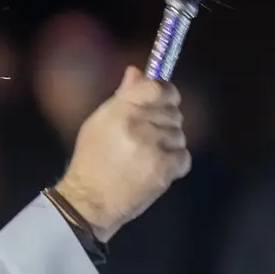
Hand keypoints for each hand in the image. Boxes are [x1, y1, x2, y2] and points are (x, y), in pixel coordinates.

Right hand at [51, 67, 189, 241]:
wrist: (89, 201)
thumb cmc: (92, 160)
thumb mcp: (99, 123)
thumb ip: (122, 97)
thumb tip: (137, 71)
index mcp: (122, 110)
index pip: (159, 88)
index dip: (167, 93)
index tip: (164, 100)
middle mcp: (139, 125)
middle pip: (173, 112)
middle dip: (165, 122)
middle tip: (148, 137)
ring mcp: (154, 147)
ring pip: (179, 135)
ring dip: (169, 144)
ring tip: (148, 156)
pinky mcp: (165, 169)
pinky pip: (184, 156)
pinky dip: (174, 162)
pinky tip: (156, 168)